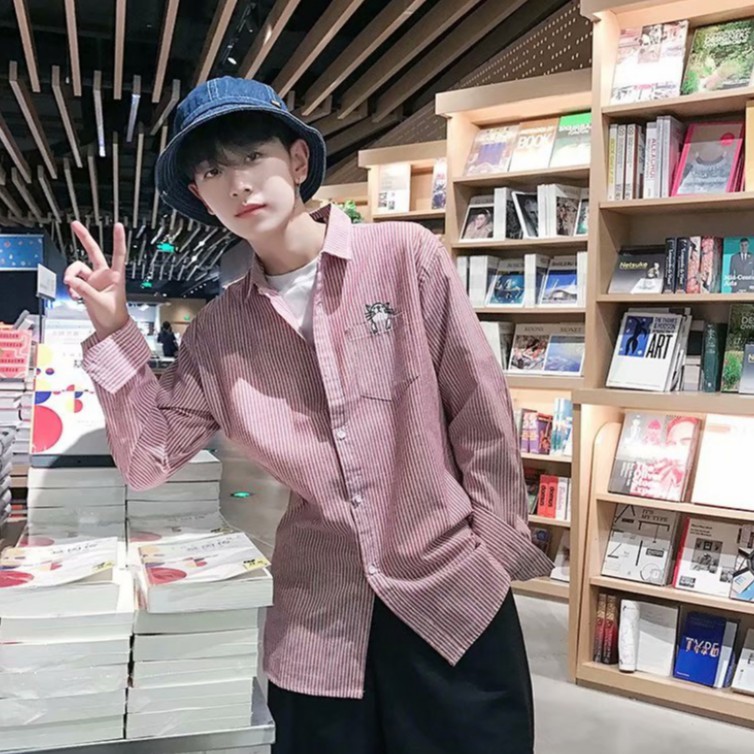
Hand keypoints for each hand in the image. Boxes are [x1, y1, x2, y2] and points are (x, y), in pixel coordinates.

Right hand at [64, 222, 129, 339]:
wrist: (110, 327)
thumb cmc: (113, 315)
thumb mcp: (98, 302)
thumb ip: (84, 290)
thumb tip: (71, 280)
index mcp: (115, 276)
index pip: (118, 254)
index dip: (118, 239)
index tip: (118, 226)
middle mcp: (105, 275)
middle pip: (93, 252)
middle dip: (84, 238)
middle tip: (75, 224)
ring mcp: (94, 280)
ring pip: (77, 268)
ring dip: (71, 275)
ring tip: (71, 287)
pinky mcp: (87, 287)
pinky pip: (74, 280)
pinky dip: (71, 286)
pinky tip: (73, 295)